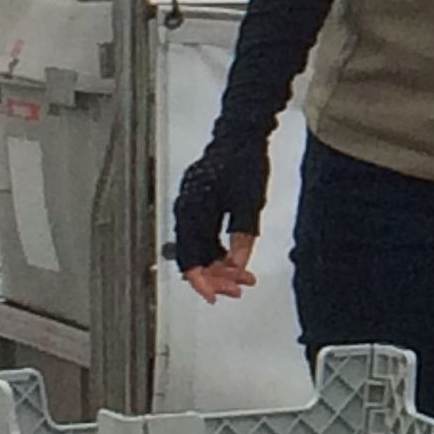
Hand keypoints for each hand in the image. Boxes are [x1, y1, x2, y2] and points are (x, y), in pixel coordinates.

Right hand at [171, 135, 266, 300]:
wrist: (240, 136)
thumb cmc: (243, 162)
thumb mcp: (248, 204)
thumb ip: (243, 236)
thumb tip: (239, 264)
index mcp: (192, 212)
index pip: (191, 257)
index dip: (202, 281)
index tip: (214, 297)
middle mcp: (186, 212)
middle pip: (195, 256)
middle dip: (217, 276)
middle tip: (239, 288)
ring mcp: (190, 208)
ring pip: (201, 248)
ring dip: (221, 265)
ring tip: (244, 278)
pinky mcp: (199, 206)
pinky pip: (204, 236)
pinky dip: (219, 250)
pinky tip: (235, 261)